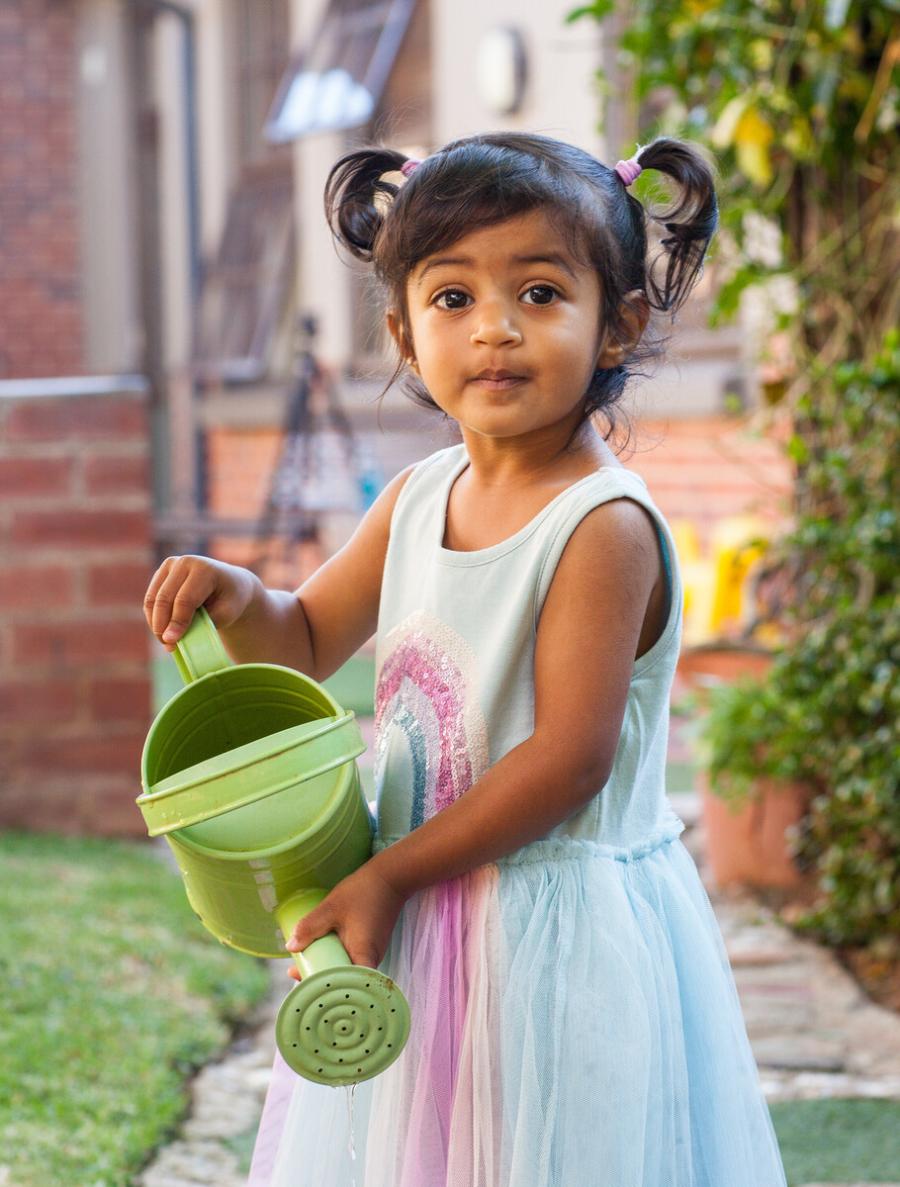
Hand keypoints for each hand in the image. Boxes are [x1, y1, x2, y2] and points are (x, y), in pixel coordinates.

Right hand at [143, 555, 259, 650]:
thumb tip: (173, 638)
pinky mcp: (162, 573)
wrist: (230, 583)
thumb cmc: (230, 600)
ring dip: (156, 623)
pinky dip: (153, 617)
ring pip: (153, 599)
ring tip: (166, 643)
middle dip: (162, 625)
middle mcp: (185, 562)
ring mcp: (171, 565)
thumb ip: (201, 623)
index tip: (172, 642)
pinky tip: (163, 632)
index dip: (177, 622)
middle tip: (168, 646)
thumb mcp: (226, 613)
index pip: (185, 599)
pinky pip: (150, 598)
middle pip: (165, 598)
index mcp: (205, 569)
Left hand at [284, 864, 407, 981]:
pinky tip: (324, 950)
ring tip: (305, 963)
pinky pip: (352, 958)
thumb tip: (291, 947)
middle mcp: (371, 960)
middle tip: (298, 973)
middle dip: (322, 979)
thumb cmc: (363, 892)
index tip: (307, 988)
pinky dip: (337, 957)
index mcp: (364, 956)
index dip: (328, 991)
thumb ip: (311, 927)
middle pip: (347, 981)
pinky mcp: (371, 945)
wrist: (390, 877)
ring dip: (329, 967)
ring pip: (348, 969)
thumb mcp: (331, 908)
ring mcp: (373, 953)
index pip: (348, 987)